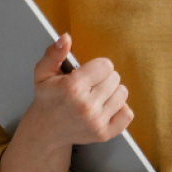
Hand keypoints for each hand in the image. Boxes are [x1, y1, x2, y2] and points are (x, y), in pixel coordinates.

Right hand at [20, 33, 133, 150]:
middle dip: (103, 79)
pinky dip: (120, 109)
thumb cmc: (47, 98)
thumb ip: (54, 53)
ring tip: (95, 96)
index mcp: (72, 88)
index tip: (86, 74)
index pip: (106, 65)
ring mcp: (96, 122)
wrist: (45, 130)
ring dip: (111, 92)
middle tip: (89, 87)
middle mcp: (86, 106)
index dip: (97, 67)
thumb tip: (66, 37)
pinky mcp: (105, 134)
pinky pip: (128, 113)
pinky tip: (104, 108)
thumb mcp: (43, 73)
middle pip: (115, 78)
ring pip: (123, 93)